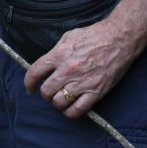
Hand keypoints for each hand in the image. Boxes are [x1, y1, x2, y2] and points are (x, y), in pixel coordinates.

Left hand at [23, 17, 139, 117]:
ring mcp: (82, 82)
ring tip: (61, 98)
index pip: (35, 72)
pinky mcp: (95, 92)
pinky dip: (70, 112)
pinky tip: (70, 107)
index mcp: (59, 54)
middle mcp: (68, 70)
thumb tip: (47, 64)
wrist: (118, 39)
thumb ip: (56, 52)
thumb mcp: (69, 37)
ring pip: (59, 102)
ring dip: (57, 102)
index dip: (28, 83)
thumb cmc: (94, 35)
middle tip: (49, 92)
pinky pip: (77, 110)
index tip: (30, 88)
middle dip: (45, 93)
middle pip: (46, 91)